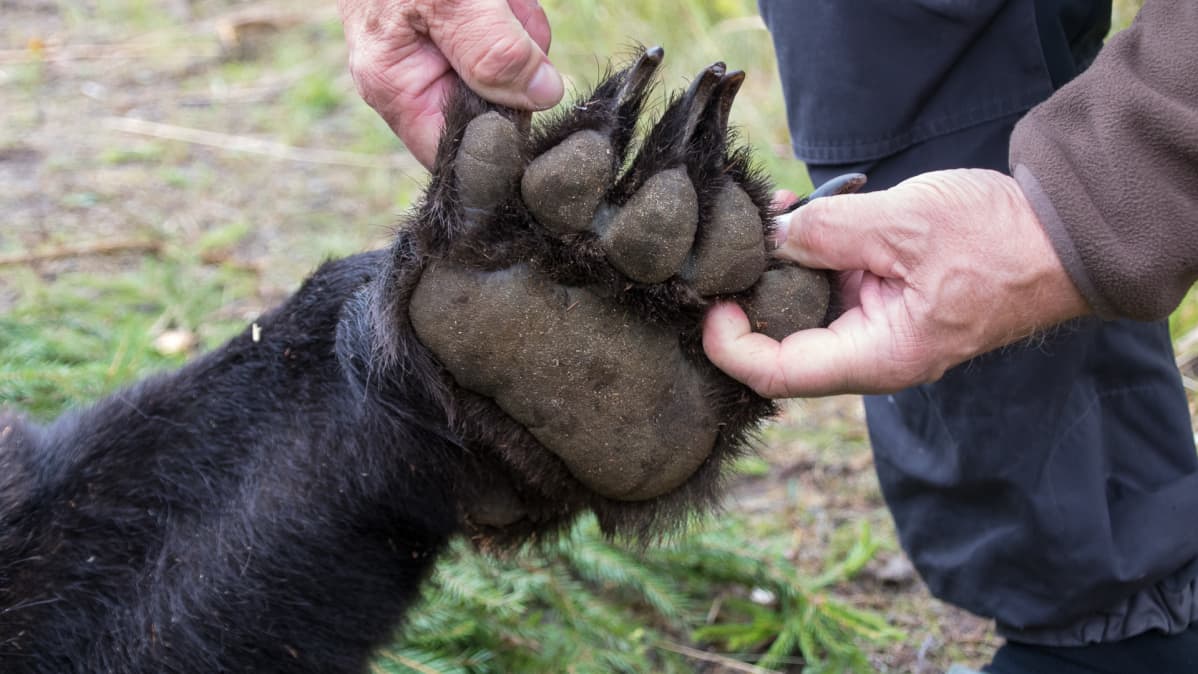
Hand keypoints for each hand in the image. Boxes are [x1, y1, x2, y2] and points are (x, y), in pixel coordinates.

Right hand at [339, 0, 563, 166]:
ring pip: (515, 75)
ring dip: (523, 34)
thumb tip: (539, 96)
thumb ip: (490, 48)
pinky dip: (520, 14)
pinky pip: (517, 40)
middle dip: (516, 76)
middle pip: (494, 114)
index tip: (529, 118)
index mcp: (396, 87)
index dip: (496, 150)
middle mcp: (419, 80)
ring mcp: (448, 55)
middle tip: (506, 25)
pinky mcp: (474, 32)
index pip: (454, 156)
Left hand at [702, 168, 1090, 396]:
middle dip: (751, 294)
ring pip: (804, 309)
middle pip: (782, 344)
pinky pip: (832, 286)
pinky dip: (810, 253)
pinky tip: (797, 213)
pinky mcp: (886, 299)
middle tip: (730, 244)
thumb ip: (831, 232)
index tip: (710, 301)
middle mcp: (872, 353)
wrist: (1063, 235)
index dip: (729, 345)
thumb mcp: (905, 225)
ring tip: (767, 214)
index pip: (777, 375)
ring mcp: (879, 327)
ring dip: (779, 265)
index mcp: (878, 357)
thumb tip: (774, 236)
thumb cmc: (999, 240)